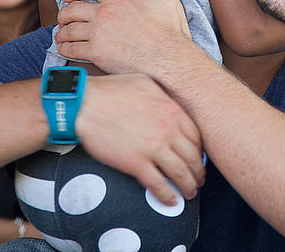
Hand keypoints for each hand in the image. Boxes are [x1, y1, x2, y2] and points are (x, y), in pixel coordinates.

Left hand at [56, 0, 193, 73]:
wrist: (170, 60)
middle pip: (71, 8)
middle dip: (64, 13)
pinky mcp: (96, 53)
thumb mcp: (167, 0)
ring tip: (62, 36)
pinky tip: (65, 49)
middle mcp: (105, 13)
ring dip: (62, 32)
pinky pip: (71, 48)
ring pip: (68, 29)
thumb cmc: (171, 33)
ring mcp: (98, 33)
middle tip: (64, 19)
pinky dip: (64, 48)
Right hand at [78, 73, 204, 204]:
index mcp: (172, 111)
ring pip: (180, 173)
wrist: (84, 103)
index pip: (196, 137)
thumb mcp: (145, 83)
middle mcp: (168, 130)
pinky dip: (167, 196)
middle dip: (198, 171)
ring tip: (190, 193)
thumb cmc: (110, 90)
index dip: (200, 151)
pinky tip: (171, 202)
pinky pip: (158, 185)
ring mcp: (153, 148)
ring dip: (188, 186)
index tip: (198, 158)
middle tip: (199, 179)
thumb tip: (169, 104)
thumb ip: (162, 95)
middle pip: (193, 157)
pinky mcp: (136, 163)